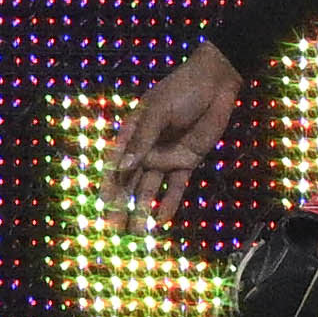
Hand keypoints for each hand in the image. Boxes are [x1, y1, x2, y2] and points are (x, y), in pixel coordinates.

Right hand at [100, 43, 244, 221]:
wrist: (216, 84)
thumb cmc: (181, 91)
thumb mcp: (157, 111)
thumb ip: (141, 140)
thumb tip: (120, 168)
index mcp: (132, 132)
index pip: (116, 162)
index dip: (108, 184)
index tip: (101, 205)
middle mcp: (146, 148)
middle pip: (131, 181)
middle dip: (122, 204)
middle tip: (114, 228)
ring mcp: (166, 157)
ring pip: (150, 188)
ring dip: (143, 209)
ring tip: (136, 232)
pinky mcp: (186, 162)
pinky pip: (176, 187)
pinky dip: (169, 203)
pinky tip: (162, 220)